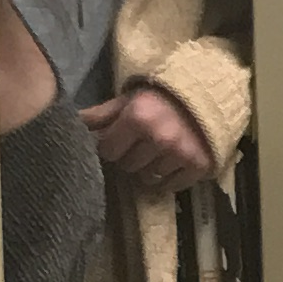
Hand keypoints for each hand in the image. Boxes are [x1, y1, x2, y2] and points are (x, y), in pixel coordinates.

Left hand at [83, 82, 213, 188]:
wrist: (209, 95)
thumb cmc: (162, 98)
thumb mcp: (130, 100)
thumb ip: (102, 114)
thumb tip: (73, 124)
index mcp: (138, 117)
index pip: (109, 150)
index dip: (112, 145)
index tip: (120, 139)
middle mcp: (159, 137)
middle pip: (128, 166)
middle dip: (130, 157)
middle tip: (141, 144)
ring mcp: (180, 153)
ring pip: (148, 178)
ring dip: (149, 168)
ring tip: (157, 153)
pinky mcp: (198, 165)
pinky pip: (171, 186)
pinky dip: (168, 178)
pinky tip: (171, 162)